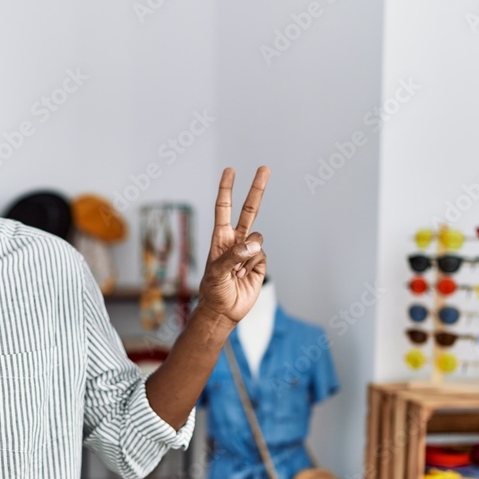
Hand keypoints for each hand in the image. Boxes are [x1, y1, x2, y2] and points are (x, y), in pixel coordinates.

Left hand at [195, 166, 269, 325]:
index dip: (227, 189)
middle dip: (257, 189)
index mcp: (220, 238)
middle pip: (249, 210)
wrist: (223, 311)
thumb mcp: (216, 272)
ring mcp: (249, 251)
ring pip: (258, 237)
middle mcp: (236, 240)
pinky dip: (255, 266)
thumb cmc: (213, 290)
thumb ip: (234, 255)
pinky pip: (262, 255)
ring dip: (250, 253)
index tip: (230, 170)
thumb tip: (255, 242)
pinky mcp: (259, 263)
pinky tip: (245, 277)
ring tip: (237, 271)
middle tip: (265, 168)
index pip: (224, 208)